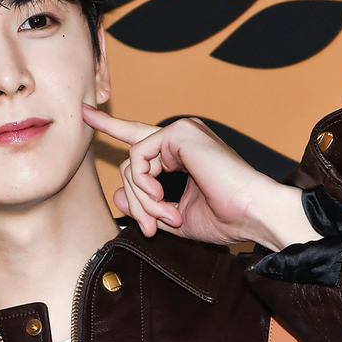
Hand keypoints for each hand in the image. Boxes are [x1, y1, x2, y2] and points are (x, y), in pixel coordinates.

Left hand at [82, 104, 320, 249]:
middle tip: (149, 228)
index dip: (110, 125)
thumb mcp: (175, 216)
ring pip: (132, 164)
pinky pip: (138, 157)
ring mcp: (180, 131)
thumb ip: (146, 204)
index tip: (87, 112)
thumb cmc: (226, 218)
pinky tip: (163, 198)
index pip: (138, 138)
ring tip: (166, 218)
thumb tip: (117, 194)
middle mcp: (180, 136)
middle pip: (131, 163)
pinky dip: (145, 185)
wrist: (254, 214)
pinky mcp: (179, 132)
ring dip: (143, 200)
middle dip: (135, 201)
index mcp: (182, 152)